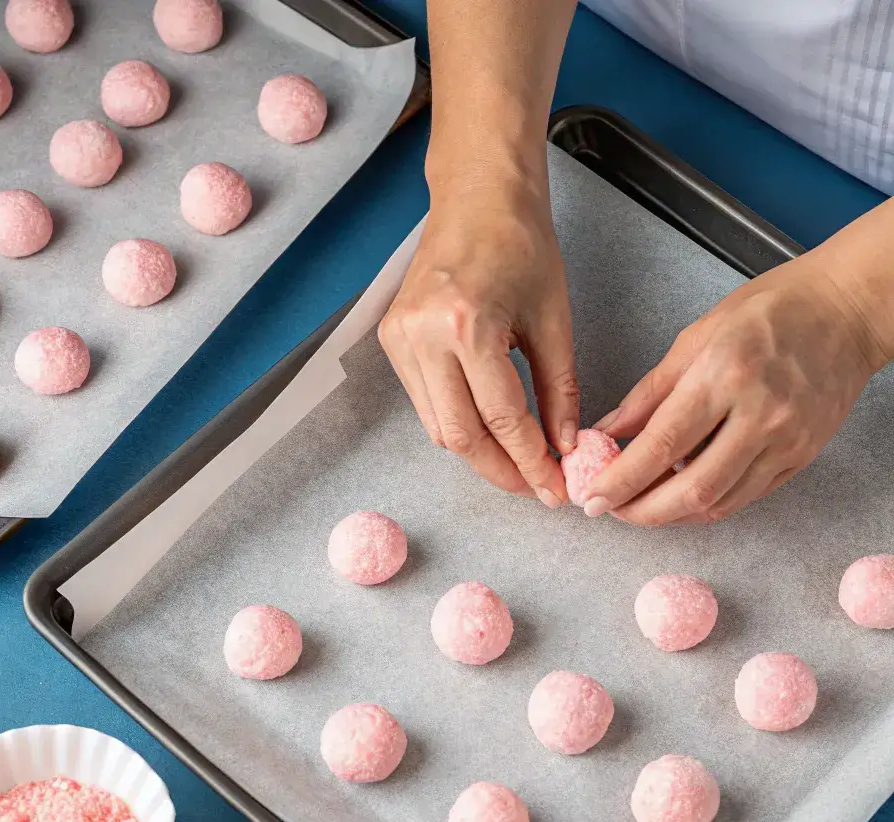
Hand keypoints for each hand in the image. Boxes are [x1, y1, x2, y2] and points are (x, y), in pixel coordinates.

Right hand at [379, 185, 577, 506]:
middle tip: (535, 487)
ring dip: (479, 452)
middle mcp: (424, 336)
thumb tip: (564, 445)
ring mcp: (400, 338)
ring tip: (517, 462)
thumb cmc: (521, 244)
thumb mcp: (553, 320)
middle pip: (459, 435)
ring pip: (437, 427)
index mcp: (468, 325)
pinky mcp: (391, 339)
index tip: (555, 488)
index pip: (502, 418)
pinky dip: (457, 422)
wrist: (477, 198)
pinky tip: (487, 428)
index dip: (531, 462)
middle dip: (501, 471)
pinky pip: (424, 403)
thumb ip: (559, 391)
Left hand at [583, 253, 888, 524]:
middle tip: (610, 510)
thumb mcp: (695, 338)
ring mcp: (787, 440)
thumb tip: (606, 432)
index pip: (661, 445)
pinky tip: (681, 495)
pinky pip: (746, 496)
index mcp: (723, 375)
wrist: (846, 310)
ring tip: (640, 505)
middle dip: (641, 511)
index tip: (590, 497)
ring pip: (720, 502)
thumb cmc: (768, 312)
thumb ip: (648, 394)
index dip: (620, 480)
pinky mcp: (803, 455)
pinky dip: (707, 504)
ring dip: (671, 514)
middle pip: (691, 489)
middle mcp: (759, 413)